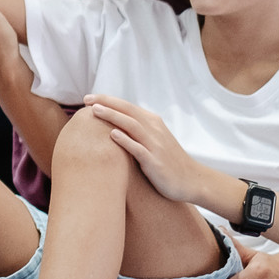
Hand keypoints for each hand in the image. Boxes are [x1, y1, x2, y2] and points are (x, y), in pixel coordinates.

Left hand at [81, 94, 218, 204]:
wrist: (192, 180)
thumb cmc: (167, 160)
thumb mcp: (153, 140)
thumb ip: (136, 129)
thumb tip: (112, 123)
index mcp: (153, 123)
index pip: (128, 107)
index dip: (108, 100)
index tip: (88, 97)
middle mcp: (155, 131)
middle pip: (128, 112)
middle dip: (107, 103)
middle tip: (86, 99)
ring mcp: (156, 146)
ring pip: (133, 126)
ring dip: (113, 116)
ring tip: (95, 111)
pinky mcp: (155, 162)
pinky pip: (139, 149)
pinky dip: (126, 141)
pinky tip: (112, 135)